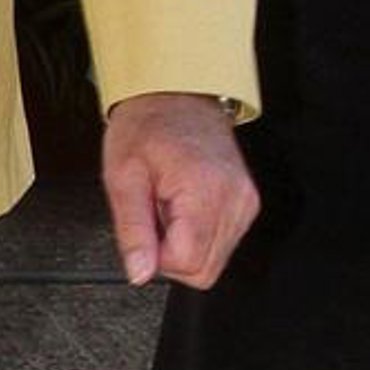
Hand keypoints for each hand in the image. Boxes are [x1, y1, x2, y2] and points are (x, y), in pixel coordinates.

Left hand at [100, 92, 257, 291]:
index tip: (145, 228)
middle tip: (156, 214)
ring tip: (170, 206)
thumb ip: (132, 231)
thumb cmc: (147, 127)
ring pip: (215, 261)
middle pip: (205, 270)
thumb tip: (139, 274)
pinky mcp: (247, 203)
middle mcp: (234, 199)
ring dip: (185, 244)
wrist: (176, 95)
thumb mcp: (122, 177)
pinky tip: (185, 206)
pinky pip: (222, 242)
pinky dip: (198, 234)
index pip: (187, 263)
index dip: (157, 257)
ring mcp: (245, 202)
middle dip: (172, 254)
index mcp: (205, 192)